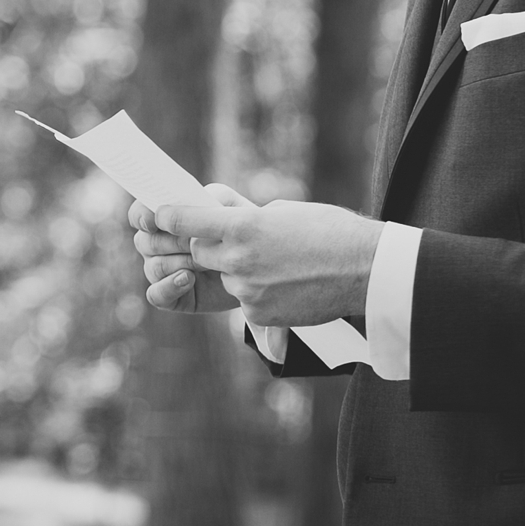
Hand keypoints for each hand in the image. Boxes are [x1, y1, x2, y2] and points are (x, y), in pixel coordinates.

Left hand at [130, 187, 380, 331]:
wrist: (364, 270)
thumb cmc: (330, 232)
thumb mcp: (283, 212)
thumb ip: (247, 217)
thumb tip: (223, 219)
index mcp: (242, 226)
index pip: (185, 220)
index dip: (169, 217)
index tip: (160, 214)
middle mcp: (238, 258)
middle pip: (199, 252)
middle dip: (210, 247)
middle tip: (236, 242)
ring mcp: (247, 290)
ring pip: (226, 278)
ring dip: (240, 271)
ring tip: (278, 265)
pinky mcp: (258, 314)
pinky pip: (245, 302)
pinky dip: (259, 294)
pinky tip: (287, 286)